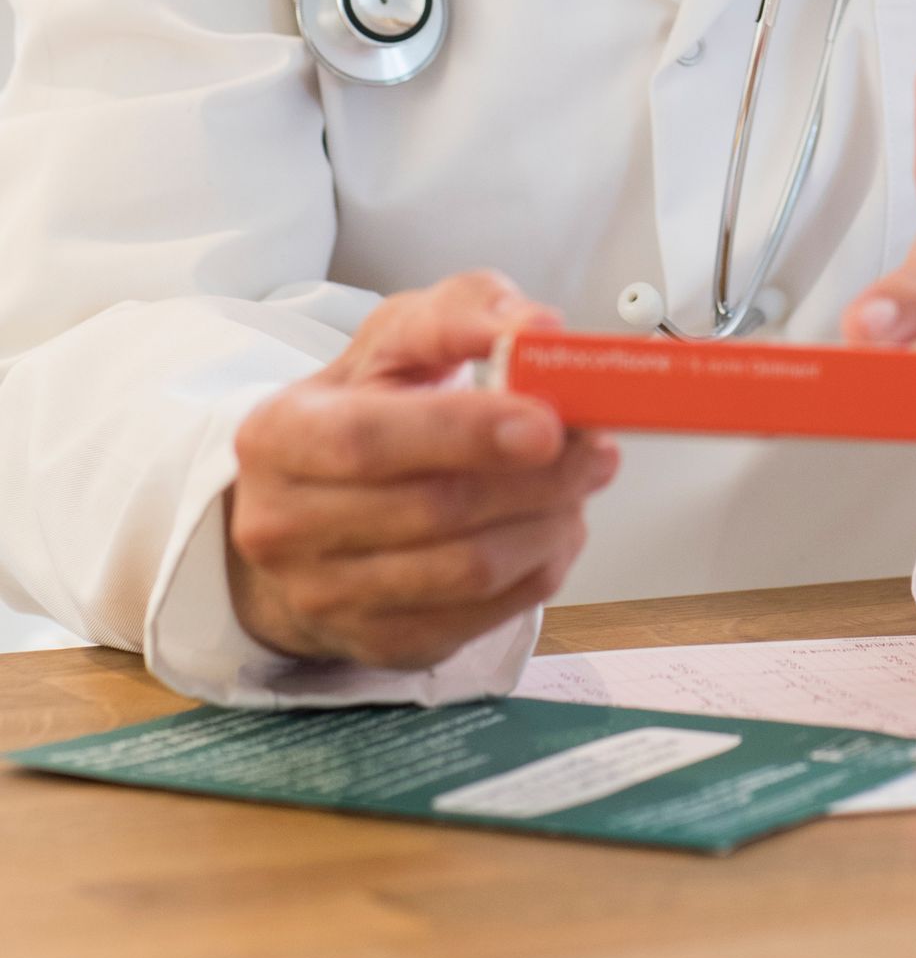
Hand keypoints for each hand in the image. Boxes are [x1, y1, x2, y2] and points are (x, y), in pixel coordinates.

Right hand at [227, 270, 616, 670]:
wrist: (305, 509)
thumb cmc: (360, 409)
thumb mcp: (397, 337)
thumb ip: (465, 312)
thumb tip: (535, 328)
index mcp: (279, 436)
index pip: (369, 440)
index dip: (464, 433)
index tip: (546, 421)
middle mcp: (286, 526)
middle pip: (432, 510)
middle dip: (536, 477)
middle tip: (595, 445)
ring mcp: (327, 597)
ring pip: (468, 571)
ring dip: (549, 522)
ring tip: (580, 480)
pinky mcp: (380, 645)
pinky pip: (484, 617)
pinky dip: (540, 568)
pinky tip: (553, 526)